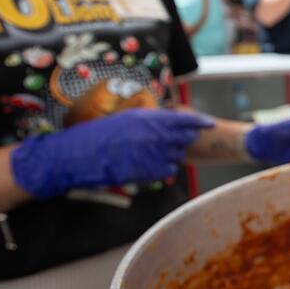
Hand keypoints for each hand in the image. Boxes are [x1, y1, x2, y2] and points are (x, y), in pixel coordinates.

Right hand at [11, 109, 213, 198]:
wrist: (79, 155)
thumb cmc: (98, 135)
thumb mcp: (125, 118)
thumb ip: (149, 120)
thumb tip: (166, 120)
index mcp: (149, 118)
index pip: (184, 119)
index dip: (200, 122)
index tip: (210, 124)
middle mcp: (155, 134)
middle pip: (185, 137)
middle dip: (184, 139)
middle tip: (175, 140)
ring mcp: (153, 154)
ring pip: (178, 154)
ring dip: (172, 153)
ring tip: (153, 152)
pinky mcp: (149, 171)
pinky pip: (168, 169)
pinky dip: (164, 168)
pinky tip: (151, 165)